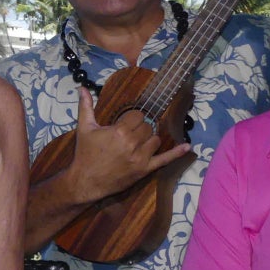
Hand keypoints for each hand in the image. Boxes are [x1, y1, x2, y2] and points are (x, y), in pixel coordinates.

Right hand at [65, 86, 191, 203]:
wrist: (85, 181)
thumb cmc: (85, 154)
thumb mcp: (84, 128)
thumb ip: (86, 107)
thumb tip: (82, 88)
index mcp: (119, 131)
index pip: (138, 116)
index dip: (132, 118)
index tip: (125, 122)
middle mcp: (132, 143)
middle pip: (147, 127)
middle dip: (139, 128)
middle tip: (129, 133)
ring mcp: (140, 157)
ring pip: (155, 139)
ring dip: (149, 138)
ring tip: (138, 142)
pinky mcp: (144, 170)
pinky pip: (165, 159)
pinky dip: (177, 153)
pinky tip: (187, 147)